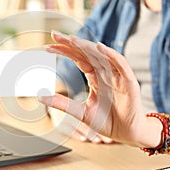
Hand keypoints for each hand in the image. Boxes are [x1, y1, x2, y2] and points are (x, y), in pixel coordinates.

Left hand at [40, 31, 145, 145]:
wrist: (127, 134)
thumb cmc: (106, 121)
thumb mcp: (80, 112)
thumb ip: (63, 104)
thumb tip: (40, 97)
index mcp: (95, 77)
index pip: (78, 59)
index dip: (64, 51)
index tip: (48, 47)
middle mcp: (105, 73)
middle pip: (87, 53)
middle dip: (71, 43)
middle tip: (54, 35)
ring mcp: (117, 76)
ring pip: (101, 56)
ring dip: (87, 46)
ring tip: (72, 40)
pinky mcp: (129, 82)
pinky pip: (120, 65)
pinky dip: (111, 55)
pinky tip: (99, 47)